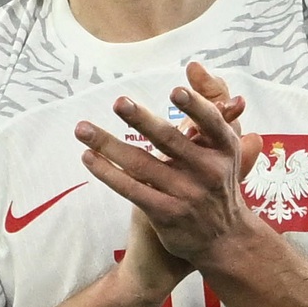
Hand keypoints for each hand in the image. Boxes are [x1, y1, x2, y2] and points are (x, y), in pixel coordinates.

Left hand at [79, 63, 264, 272]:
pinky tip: (89, 158)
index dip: (195, 107)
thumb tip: (193, 67)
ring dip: (108, 145)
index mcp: (225, 149)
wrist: (224, 239)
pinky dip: (108, 172)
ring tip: (82, 129)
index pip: (211, 123)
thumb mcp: (224, 150)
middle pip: (169, 141)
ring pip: (141, 165)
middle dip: (142, 121)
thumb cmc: (218, 183)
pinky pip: (131, 189)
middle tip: (119, 103)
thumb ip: (207, 112)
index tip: (176, 91)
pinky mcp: (167, 214)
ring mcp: (186, 194)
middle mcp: (208, 171)